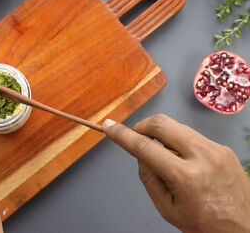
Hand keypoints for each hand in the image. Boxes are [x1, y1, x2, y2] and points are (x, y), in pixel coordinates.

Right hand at [103, 114, 249, 232]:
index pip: (144, 147)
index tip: (109, 126)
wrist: (245, 228)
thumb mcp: (168, 209)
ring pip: (177, 126)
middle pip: (161, 123)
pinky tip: (184, 161)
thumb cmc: (208, 224)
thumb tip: (141, 154)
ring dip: (162, 135)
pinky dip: (180, 142)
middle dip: (142, 126)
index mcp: (186, 177)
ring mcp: (216, 150)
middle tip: (137, 137)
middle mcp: (203, 158)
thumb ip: (149, 178)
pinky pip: (192, 135)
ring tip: (166, 158)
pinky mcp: (223, 148)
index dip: (122, 135)